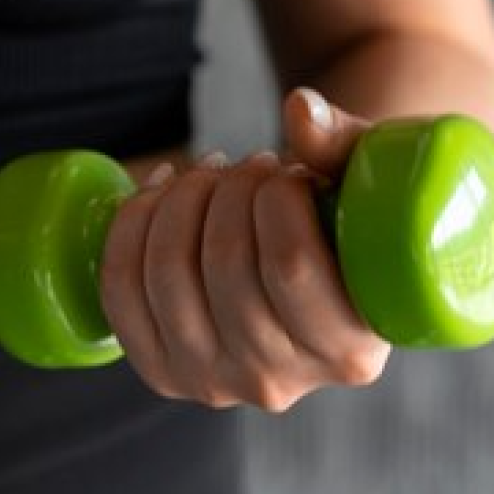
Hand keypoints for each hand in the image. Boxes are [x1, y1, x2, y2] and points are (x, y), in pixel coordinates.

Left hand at [96, 87, 390, 411]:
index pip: (292, 268)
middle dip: (227, 190)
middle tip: (248, 165)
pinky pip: (120, 292)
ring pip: (167, 274)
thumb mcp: (373, 183)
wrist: (309, 270)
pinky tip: (160, 191)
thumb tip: (300, 111)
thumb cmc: (351, 221)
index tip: (288, 170)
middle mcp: (278, 383)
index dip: (277, 199)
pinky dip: (130, 226)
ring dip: (179, 199)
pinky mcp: (161, 372)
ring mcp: (212, 383)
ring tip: (210, 174)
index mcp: (349, 352)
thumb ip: (347, 143)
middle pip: (225, 266)